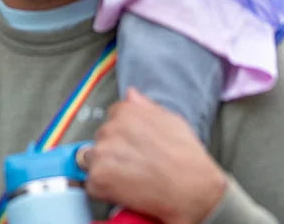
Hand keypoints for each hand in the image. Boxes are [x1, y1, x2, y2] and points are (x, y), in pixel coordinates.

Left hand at [83, 89, 226, 223]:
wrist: (192, 187)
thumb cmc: (185, 155)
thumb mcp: (170, 119)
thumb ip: (145, 106)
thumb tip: (131, 94)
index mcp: (126, 111)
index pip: (112, 117)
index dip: (123, 133)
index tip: (132, 144)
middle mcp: (111, 128)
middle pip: (101, 138)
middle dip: (113, 150)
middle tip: (133, 163)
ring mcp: (102, 153)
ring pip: (92, 160)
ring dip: (104, 168)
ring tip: (128, 177)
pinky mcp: (99, 178)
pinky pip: (91, 183)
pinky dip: (104, 189)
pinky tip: (124, 189)